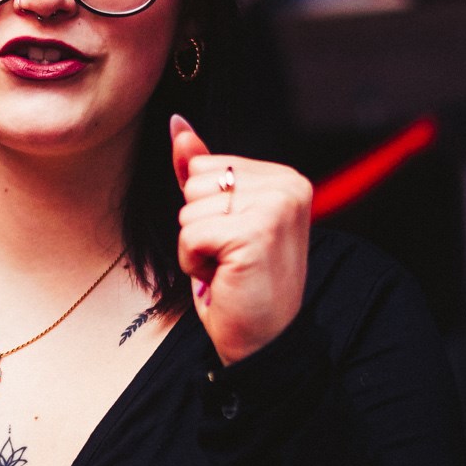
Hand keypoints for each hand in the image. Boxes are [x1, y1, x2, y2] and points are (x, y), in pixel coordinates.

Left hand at [171, 115, 311, 365]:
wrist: (262, 341)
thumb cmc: (239, 283)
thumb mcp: (218, 219)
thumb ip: (199, 170)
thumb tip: (178, 123)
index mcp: (285, 178)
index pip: (208, 164)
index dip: (206, 209)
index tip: (236, 241)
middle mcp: (288, 186)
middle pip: (196, 181)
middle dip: (198, 225)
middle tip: (230, 258)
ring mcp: (275, 208)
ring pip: (190, 207)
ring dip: (195, 245)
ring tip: (227, 268)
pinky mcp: (255, 233)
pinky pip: (190, 233)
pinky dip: (193, 261)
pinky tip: (222, 277)